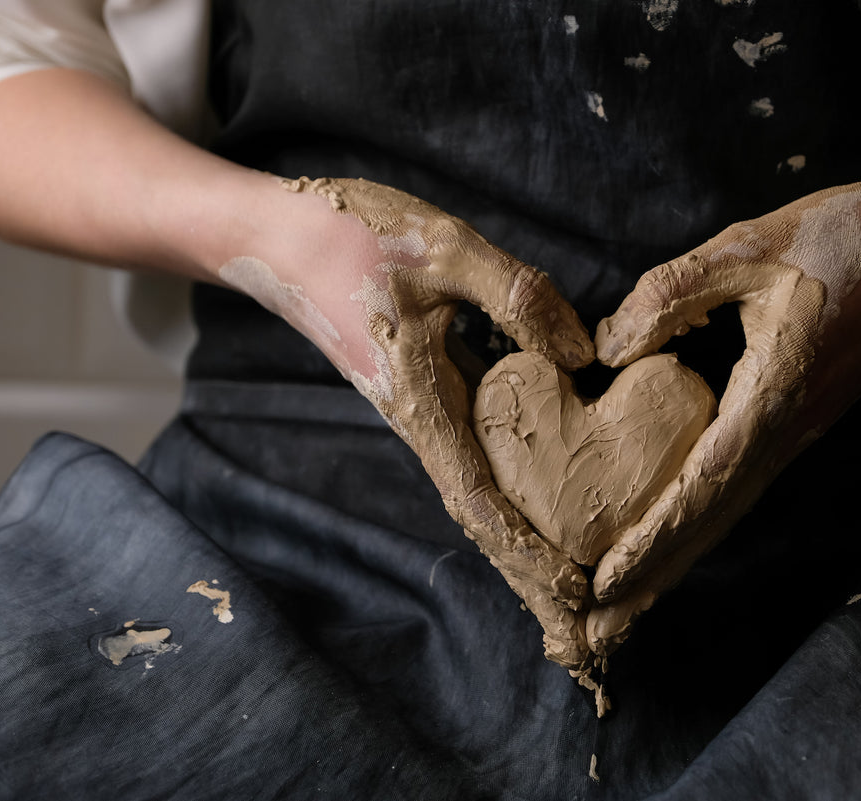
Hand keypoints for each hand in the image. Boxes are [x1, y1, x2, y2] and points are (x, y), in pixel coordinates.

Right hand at [218, 176, 595, 667]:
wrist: (274, 235)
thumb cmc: (350, 237)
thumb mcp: (442, 249)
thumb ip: (517, 296)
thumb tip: (585, 353)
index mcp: (421, 404)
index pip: (478, 500)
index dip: (526, 549)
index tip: (572, 590)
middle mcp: (421, 421)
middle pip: (480, 512)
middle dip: (528, 566)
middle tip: (585, 617)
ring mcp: (420, 408)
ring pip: (477, 486)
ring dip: (520, 532)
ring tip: (571, 573)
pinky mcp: (421, 388)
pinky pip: (470, 451)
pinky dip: (505, 486)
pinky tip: (538, 492)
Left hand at [584, 181, 860, 655]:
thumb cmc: (847, 242)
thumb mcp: (750, 248)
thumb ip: (673, 293)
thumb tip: (608, 346)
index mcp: (770, 395)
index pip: (701, 486)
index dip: (651, 537)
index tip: (605, 582)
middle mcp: (784, 430)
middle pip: (713, 519)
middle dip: (656, 574)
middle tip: (600, 629)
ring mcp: (796, 430)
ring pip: (728, 508)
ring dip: (676, 555)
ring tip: (627, 598)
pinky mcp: (799, 418)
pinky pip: (743, 482)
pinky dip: (703, 518)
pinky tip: (677, 530)